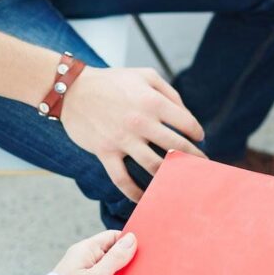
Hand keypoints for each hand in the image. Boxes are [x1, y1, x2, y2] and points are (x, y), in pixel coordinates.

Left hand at [53, 230, 137, 274]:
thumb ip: (116, 256)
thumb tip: (132, 238)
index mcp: (86, 249)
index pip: (113, 236)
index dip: (127, 243)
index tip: (140, 254)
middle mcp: (82, 256)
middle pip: (110, 252)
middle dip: (123, 261)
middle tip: (135, 272)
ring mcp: (80, 270)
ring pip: (106, 266)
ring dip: (116, 274)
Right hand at [61, 66, 205, 201]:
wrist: (72, 89)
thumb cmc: (112, 81)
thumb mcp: (145, 76)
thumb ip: (170, 93)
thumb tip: (186, 115)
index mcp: (152, 102)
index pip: (186, 123)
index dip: (197, 133)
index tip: (199, 139)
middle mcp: (140, 122)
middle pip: (176, 147)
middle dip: (193, 158)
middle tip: (201, 165)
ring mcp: (122, 140)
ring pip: (154, 166)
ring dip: (171, 176)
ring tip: (181, 182)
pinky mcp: (105, 152)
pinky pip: (121, 179)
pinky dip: (134, 192)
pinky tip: (145, 199)